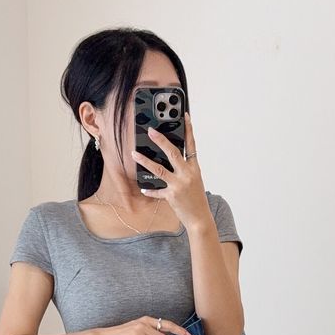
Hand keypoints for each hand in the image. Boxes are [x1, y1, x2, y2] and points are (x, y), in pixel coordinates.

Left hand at [130, 113, 212, 232]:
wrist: (200, 218)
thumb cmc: (196, 199)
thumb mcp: (194, 180)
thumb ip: (184, 169)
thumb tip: (169, 160)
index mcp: (194, 168)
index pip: (191, 145)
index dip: (188, 129)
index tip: (185, 116)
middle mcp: (187, 174)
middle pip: (172, 153)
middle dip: (161, 140)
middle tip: (150, 130)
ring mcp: (178, 185)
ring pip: (159, 169)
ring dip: (145, 161)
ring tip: (134, 154)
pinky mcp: (171, 196)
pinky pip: (157, 191)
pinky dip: (150, 190)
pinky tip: (143, 188)